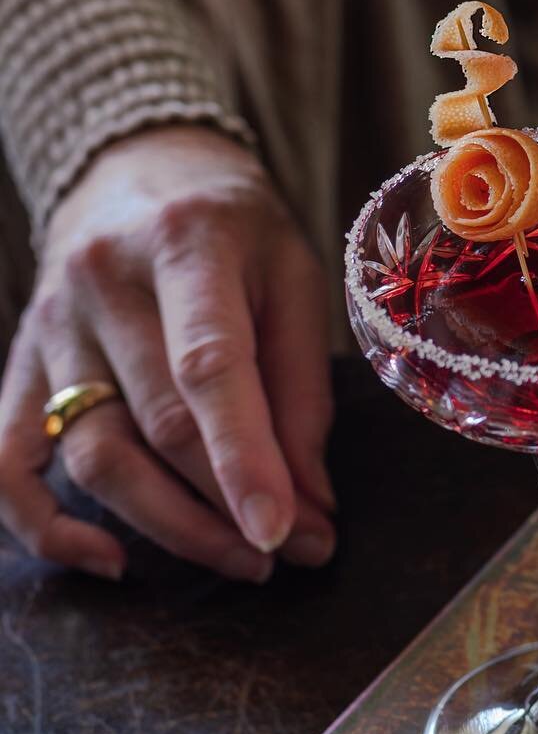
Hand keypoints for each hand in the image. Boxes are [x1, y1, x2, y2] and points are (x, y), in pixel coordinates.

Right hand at [0, 125, 334, 580]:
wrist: (141, 172)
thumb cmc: (237, 233)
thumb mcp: (296, 278)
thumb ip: (304, 390)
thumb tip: (311, 506)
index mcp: (185, 244)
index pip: (209, 366)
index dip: (244, 458)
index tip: (282, 532)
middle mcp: (102, 283)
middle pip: (157, 425)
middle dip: (229, 505)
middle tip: (293, 550)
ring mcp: (50, 329)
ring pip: (94, 455)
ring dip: (169, 526)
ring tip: (240, 557)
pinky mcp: (19, 368)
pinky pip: (7, 465)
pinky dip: (46, 527)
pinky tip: (110, 560)